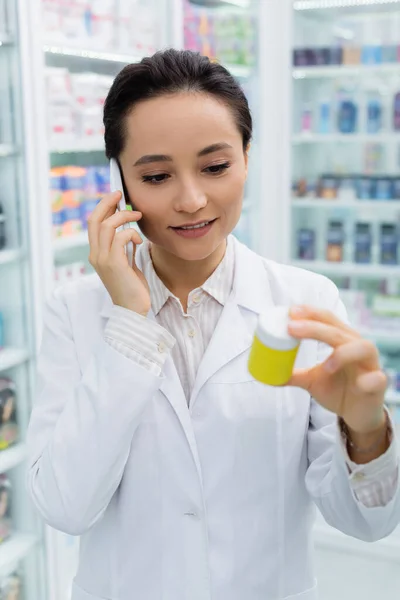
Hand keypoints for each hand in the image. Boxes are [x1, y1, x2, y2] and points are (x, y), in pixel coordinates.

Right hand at [88, 191, 150, 315]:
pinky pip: (121, 237)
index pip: (93, 224)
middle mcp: (95, 255)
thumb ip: (123, 247)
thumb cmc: (132, 287)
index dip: (102, 207)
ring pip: (107, 225)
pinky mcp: (114, 264)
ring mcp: (103, 260)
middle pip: (95, 220)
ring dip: (124, 216)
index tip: (115, 197)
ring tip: (137, 216)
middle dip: (107, 203)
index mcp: (96, 254)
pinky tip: (139, 241)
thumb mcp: (126, 262)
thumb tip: (127, 229)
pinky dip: (131, 234)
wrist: (133, 310)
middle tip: (120, 194)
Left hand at [287, 305, 387, 434]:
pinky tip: (359, 383)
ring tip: (326, 364)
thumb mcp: (311, 380)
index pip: (328, 319)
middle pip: (339, 331)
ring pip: (363, 347)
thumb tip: (266, 374)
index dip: (311, 313)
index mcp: (342, 340)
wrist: (358, 415)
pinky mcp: (378, 384)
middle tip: (292, 328)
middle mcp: (357, 347)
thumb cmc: (337, 390)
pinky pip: (378, 378)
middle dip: (315, 328)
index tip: (290, 311)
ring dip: (343, 353)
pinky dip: (370, 379)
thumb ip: (292, 374)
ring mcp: (370, 365)